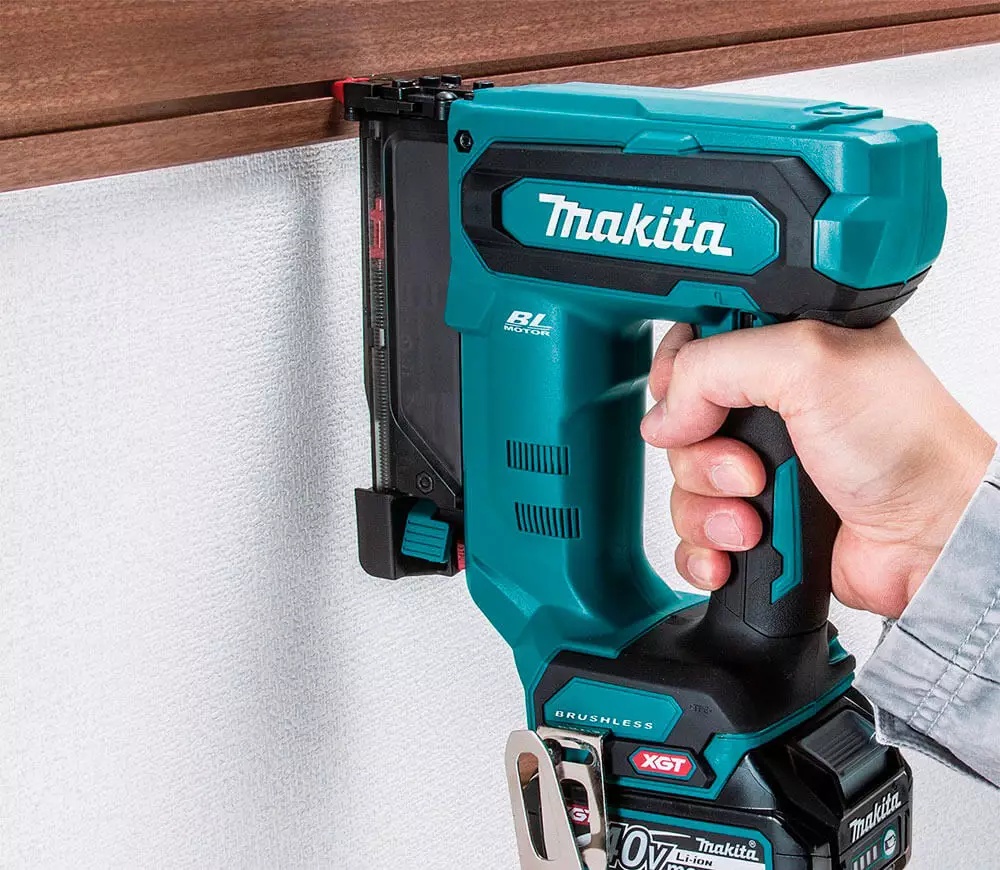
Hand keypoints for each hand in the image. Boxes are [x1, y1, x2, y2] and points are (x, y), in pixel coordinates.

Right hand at [640, 319, 995, 618]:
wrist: (932, 538)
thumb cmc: (904, 445)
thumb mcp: (808, 364)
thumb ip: (716, 365)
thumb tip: (664, 413)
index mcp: (783, 351)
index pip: (696, 345)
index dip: (679, 372)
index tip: (685, 397)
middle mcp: (771, 409)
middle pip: (681, 424)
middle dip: (701, 455)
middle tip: (749, 466)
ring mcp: (762, 468)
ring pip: (683, 485)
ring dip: (709, 508)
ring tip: (755, 516)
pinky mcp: (758, 521)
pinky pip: (694, 536)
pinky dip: (706, 548)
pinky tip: (737, 549)